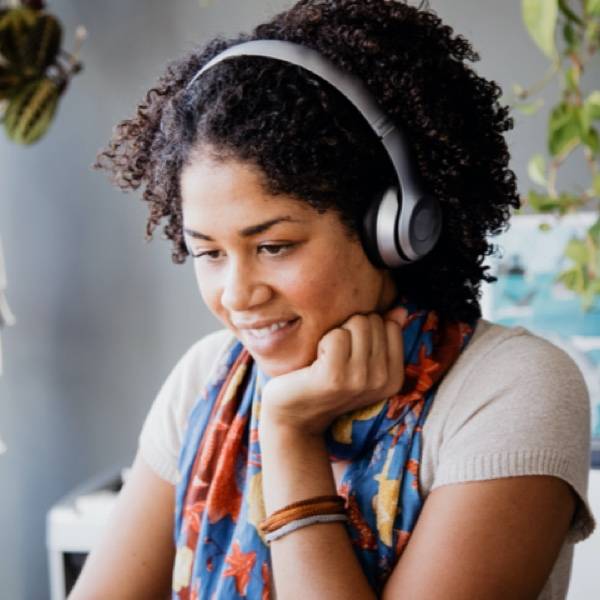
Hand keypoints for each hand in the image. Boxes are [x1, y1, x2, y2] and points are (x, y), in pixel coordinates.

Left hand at [259, 310, 405, 437]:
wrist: (293, 415)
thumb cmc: (326, 381)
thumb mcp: (361, 362)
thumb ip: (383, 336)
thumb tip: (401, 310)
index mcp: (394, 378)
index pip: (390, 325)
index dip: (364, 330)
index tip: (350, 353)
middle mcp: (382, 381)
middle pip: (372, 321)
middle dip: (350, 330)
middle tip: (335, 356)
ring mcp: (360, 380)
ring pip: (357, 323)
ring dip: (336, 334)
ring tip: (326, 358)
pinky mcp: (336, 376)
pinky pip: (337, 335)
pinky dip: (322, 342)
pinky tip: (316, 362)